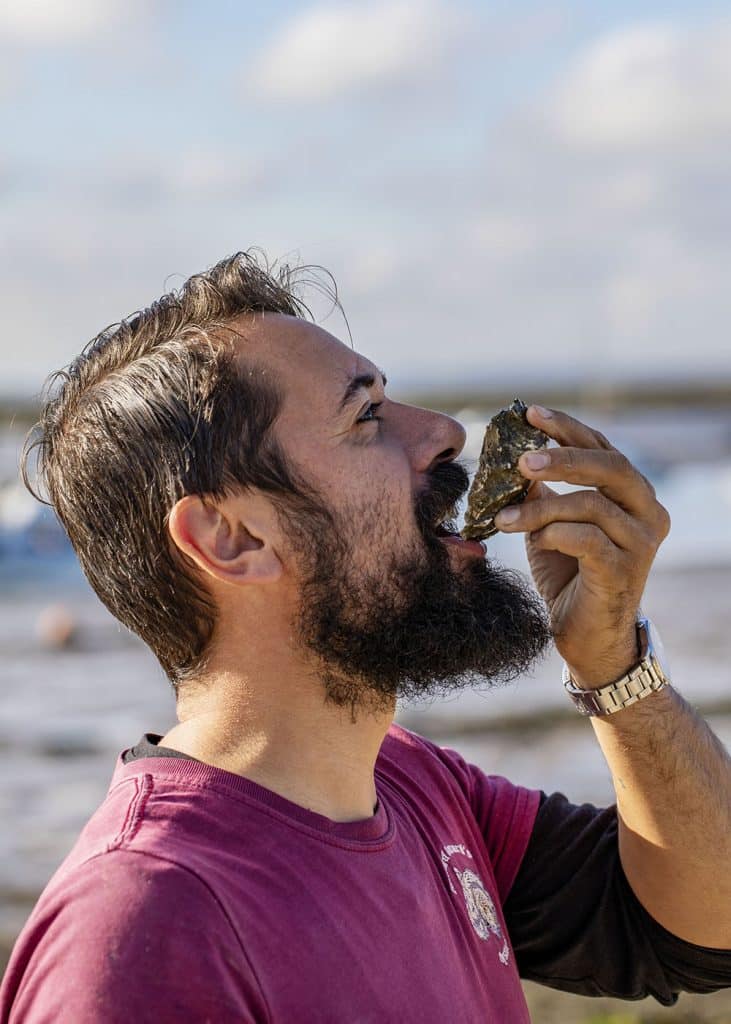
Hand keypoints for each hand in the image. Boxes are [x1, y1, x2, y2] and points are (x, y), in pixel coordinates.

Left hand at [494, 405, 670, 687]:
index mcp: (634, 494)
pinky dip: (555, 535)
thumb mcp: (552, 524)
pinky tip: (536, 542)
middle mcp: (648, 513)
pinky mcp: (625, 572)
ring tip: (504, 519)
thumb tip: (514, 455)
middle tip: (521, 460)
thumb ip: (543, 492)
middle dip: (562, 457)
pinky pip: (589, 540)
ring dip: (540, 509)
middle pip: (610, 466)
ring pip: (591, 505)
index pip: (603, 447)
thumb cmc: (569, 576)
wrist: (587, 637)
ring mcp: (641, 543)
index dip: (567, 428)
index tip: (530, 414)